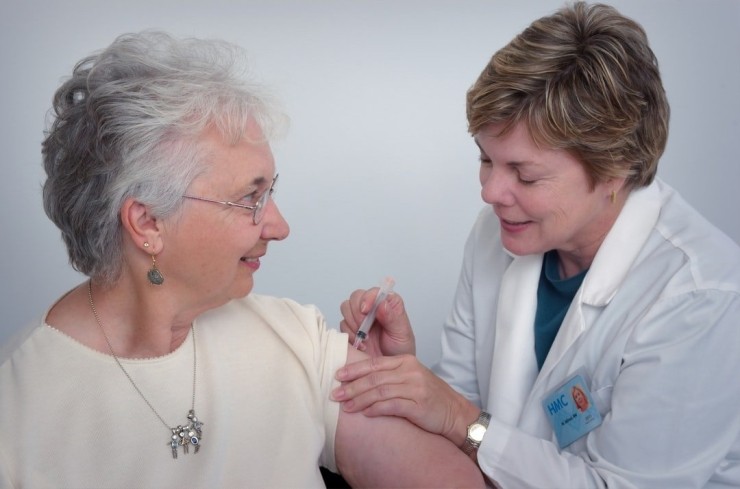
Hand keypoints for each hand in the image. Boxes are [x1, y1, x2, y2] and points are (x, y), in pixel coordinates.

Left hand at [331, 354, 478, 445]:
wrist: (454, 413)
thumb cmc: (429, 397)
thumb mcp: (409, 378)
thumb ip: (388, 376)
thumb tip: (358, 380)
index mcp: (406, 361)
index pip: (374, 363)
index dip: (354, 369)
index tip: (338, 375)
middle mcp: (410, 371)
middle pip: (374, 378)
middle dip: (352, 386)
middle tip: (335, 393)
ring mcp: (415, 388)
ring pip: (380, 391)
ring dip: (360, 400)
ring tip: (346, 407)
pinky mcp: (418, 405)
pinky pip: (392, 406)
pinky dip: (376, 409)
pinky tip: (365, 414)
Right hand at [339, 287, 415, 356]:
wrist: (390, 370)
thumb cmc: (400, 349)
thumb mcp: (401, 333)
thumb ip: (393, 318)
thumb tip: (382, 304)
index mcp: (388, 303)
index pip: (374, 292)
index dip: (368, 298)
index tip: (366, 310)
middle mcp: (373, 307)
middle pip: (356, 297)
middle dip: (357, 312)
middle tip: (364, 327)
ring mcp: (360, 317)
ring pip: (346, 308)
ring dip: (353, 323)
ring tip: (365, 338)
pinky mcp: (351, 328)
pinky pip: (342, 325)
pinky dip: (349, 334)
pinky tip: (361, 344)